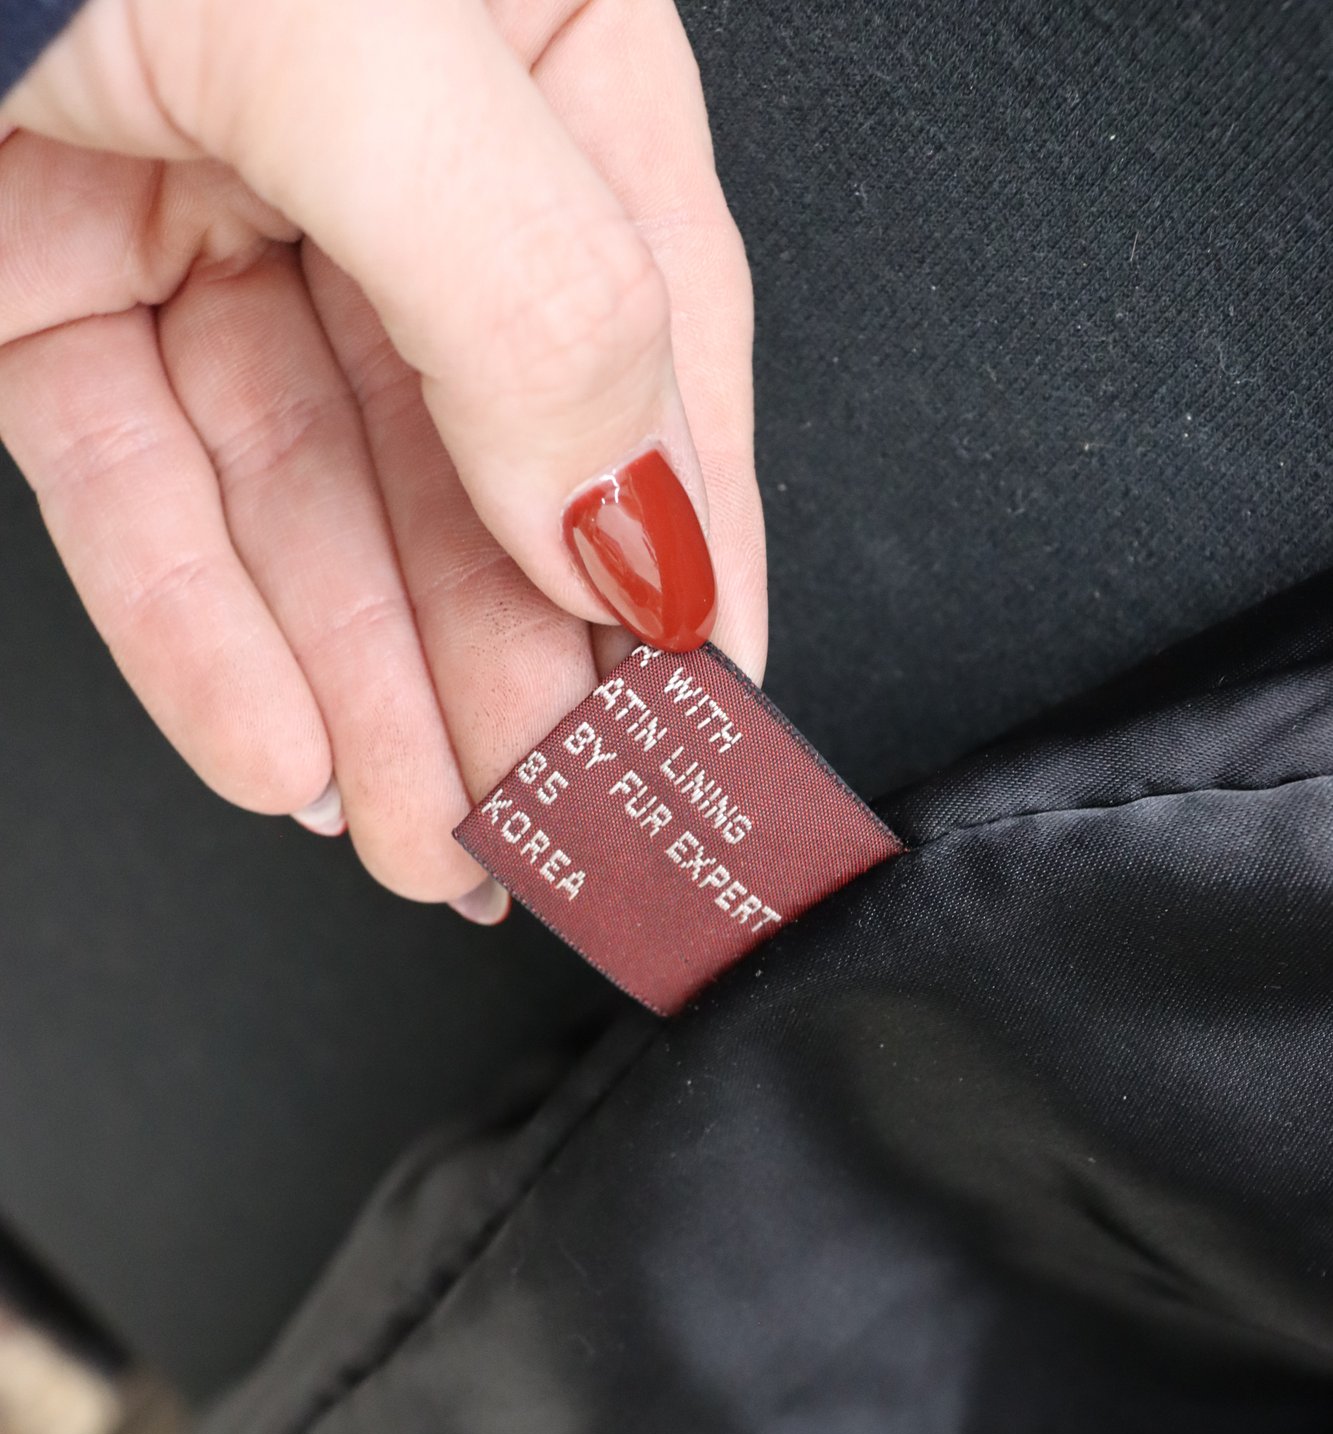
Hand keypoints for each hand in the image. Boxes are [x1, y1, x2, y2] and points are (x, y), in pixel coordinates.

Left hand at [0, 0, 765, 917]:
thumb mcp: (355, 27)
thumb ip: (528, 281)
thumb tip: (632, 514)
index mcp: (523, 22)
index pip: (647, 319)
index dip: (677, 533)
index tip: (699, 703)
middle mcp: (378, 133)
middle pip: (477, 450)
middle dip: (511, 661)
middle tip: (546, 823)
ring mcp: (208, 211)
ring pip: (314, 500)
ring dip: (370, 690)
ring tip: (421, 839)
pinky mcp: (50, 288)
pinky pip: (144, 490)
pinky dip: (203, 634)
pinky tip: (275, 747)